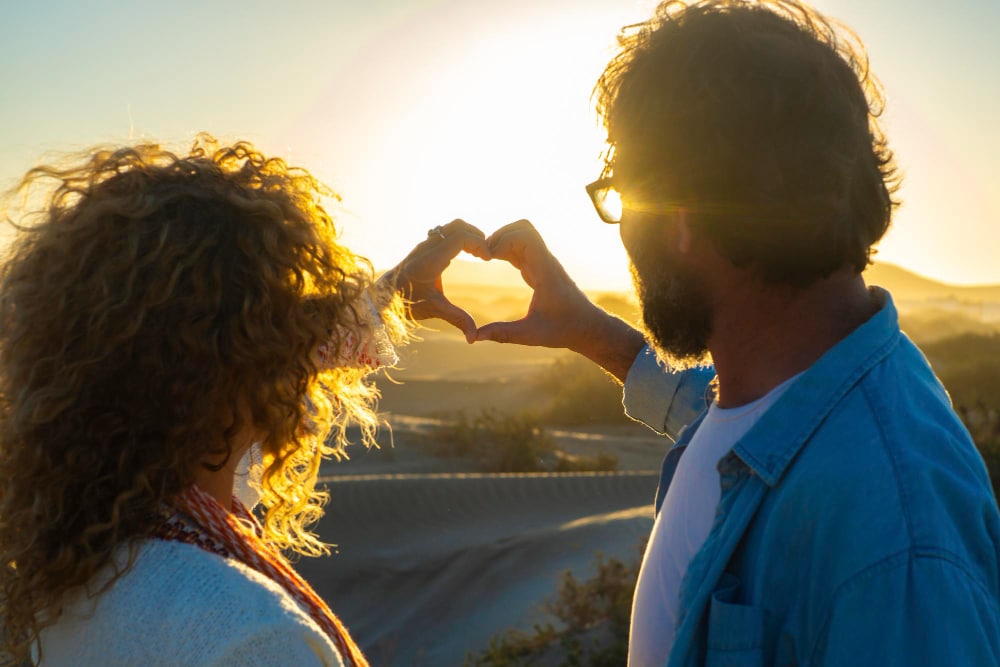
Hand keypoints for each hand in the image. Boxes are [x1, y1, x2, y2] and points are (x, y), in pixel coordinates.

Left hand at [385, 219, 490, 342]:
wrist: (380, 298)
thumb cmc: (405, 303)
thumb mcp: (433, 310)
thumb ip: (456, 319)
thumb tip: (473, 338)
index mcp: (430, 259)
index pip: (460, 237)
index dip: (478, 244)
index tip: (487, 259)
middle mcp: (426, 248)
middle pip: (457, 226)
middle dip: (476, 235)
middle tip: (485, 253)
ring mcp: (424, 245)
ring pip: (450, 227)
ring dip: (467, 235)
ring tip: (477, 253)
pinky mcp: (423, 248)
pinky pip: (445, 233)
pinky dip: (459, 237)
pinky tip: (466, 254)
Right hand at [475, 220, 645, 380]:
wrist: (587, 327)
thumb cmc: (564, 330)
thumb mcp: (532, 334)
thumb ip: (503, 333)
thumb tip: (475, 337)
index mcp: (546, 272)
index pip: (527, 236)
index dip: (503, 240)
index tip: (487, 257)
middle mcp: (546, 262)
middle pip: (523, 228)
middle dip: (501, 235)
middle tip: (483, 253)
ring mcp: (544, 263)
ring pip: (523, 236)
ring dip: (503, 240)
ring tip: (485, 256)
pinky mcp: (541, 268)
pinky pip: (522, 249)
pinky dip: (506, 249)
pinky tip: (493, 260)